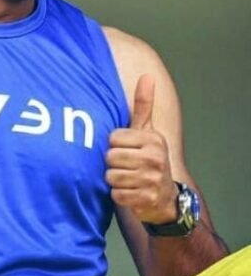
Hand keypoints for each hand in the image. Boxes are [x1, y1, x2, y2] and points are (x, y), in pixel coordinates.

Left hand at [105, 74, 176, 223]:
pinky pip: (116, 195)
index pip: (113, 138)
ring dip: (115, 180)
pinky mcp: (147, 199)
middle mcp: (155, 158)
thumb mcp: (147, 131)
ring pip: (111, 176)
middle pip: (110, 157)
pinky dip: (119, 196)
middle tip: (127, 166)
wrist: (165, 197)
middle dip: (113, 164)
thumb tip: (148, 75)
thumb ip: (144, 105)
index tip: (127, 149)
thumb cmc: (148, 158)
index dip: (114, 145)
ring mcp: (153, 179)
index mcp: (153, 139)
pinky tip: (131, 192)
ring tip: (128, 179)